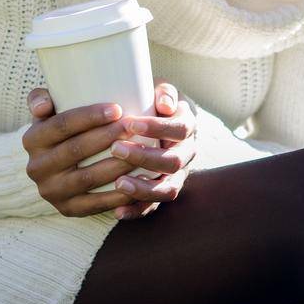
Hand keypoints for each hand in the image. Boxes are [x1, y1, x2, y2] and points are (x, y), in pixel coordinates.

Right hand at [22, 88, 150, 217]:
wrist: (56, 168)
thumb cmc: (61, 129)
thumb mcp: (47, 111)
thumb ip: (41, 98)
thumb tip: (43, 107)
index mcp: (31, 140)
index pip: (61, 125)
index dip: (89, 116)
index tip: (117, 109)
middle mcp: (36, 167)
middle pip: (76, 149)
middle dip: (108, 137)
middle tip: (133, 127)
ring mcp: (51, 191)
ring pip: (88, 177)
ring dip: (117, 164)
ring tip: (141, 150)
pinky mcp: (67, 210)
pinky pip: (95, 204)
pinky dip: (119, 194)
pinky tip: (139, 181)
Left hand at [112, 78, 197, 220]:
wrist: (155, 125)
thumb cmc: (151, 104)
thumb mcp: (159, 91)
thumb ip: (164, 91)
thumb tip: (164, 104)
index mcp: (187, 127)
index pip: (179, 129)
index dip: (158, 128)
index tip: (130, 122)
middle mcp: (186, 154)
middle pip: (173, 161)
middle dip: (145, 157)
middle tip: (116, 149)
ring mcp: (176, 176)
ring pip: (168, 189)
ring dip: (144, 189)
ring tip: (119, 184)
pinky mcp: (161, 193)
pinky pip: (154, 207)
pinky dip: (137, 211)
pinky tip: (117, 212)